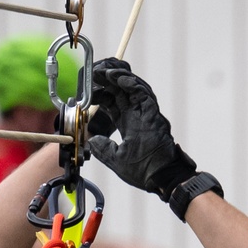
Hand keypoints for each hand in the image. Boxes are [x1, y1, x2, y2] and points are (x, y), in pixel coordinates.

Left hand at [87, 58, 196, 198]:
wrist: (160, 176)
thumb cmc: (143, 170)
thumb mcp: (115, 159)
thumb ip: (103, 148)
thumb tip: (91, 140)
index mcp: (128, 123)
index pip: (112, 103)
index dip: (100, 95)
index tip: (88, 92)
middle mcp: (136, 115)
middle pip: (120, 91)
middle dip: (107, 80)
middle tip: (93, 73)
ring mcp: (145, 112)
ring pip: (131, 87)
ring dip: (117, 77)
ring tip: (103, 71)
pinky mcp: (153, 112)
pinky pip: (142, 92)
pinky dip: (130, 83)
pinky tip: (118, 77)